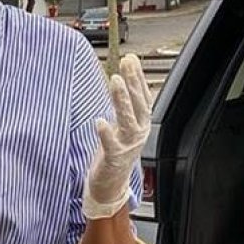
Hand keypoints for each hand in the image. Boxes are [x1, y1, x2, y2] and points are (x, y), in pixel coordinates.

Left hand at [84, 54, 150, 219]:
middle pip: (138, 104)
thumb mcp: (123, 123)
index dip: (137, 77)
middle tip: (125, 65)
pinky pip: (111, 144)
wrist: (111, 184)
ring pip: (128, 120)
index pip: (143, 96)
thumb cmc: (115, 151)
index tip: (131, 59)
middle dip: (132, 83)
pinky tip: (100, 121)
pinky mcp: (114, 158)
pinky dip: (106, 133)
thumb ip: (124, 102)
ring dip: (122, 100)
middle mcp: (138, 132)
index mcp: (141, 123)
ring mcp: (127, 145)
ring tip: (115, 82)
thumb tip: (124, 75)